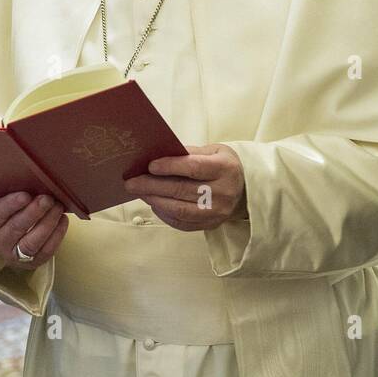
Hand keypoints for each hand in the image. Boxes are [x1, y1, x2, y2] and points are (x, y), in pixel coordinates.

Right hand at [0, 192, 68, 270]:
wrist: (8, 242)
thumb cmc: (7, 216)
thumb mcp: (0, 206)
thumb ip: (11, 197)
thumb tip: (34, 181)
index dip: (11, 204)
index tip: (25, 195)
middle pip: (15, 228)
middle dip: (33, 212)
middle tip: (47, 199)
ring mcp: (13, 257)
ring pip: (31, 242)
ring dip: (47, 223)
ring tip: (57, 207)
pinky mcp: (31, 263)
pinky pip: (46, 251)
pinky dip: (57, 234)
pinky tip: (62, 219)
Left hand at [123, 143, 245, 230]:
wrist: (246, 189)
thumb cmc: (223, 166)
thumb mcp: (214, 151)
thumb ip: (189, 153)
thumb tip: (157, 156)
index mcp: (224, 168)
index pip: (193, 168)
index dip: (170, 166)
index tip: (150, 166)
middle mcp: (223, 192)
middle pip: (182, 190)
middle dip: (153, 186)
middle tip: (132, 182)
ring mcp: (217, 212)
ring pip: (180, 210)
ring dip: (155, 201)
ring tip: (139, 193)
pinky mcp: (211, 225)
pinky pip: (182, 223)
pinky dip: (164, 214)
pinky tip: (154, 204)